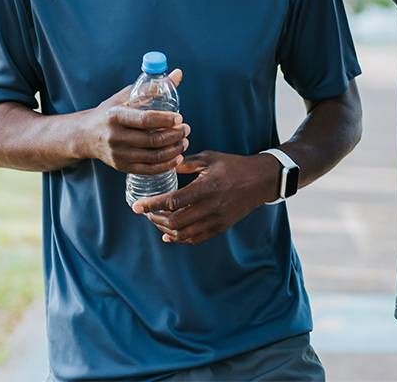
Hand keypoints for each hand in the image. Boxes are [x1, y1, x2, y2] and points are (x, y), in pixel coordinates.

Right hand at [76, 69, 189, 173]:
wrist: (86, 135)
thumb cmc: (109, 112)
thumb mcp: (126, 96)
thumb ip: (152, 87)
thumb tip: (178, 74)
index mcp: (116, 116)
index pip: (145, 119)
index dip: (165, 120)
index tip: (180, 118)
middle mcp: (115, 137)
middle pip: (152, 140)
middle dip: (174, 135)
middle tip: (186, 129)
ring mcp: (118, 154)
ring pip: (153, 156)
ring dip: (174, 150)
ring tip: (184, 141)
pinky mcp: (122, 167)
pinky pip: (149, 169)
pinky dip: (166, 165)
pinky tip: (177, 157)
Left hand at [131, 150, 280, 244]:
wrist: (260, 181)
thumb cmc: (234, 166)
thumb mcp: (211, 158)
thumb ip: (187, 163)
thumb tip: (167, 165)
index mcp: (206, 188)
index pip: (172, 202)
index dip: (151, 205)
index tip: (136, 207)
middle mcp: (210, 207)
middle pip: (174, 221)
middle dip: (155, 219)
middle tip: (145, 212)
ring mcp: (216, 220)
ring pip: (183, 233)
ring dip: (165, 229)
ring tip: (155, 221)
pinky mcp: (221, 227)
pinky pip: (196, 238)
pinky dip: (180, 239)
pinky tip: (169, 235)